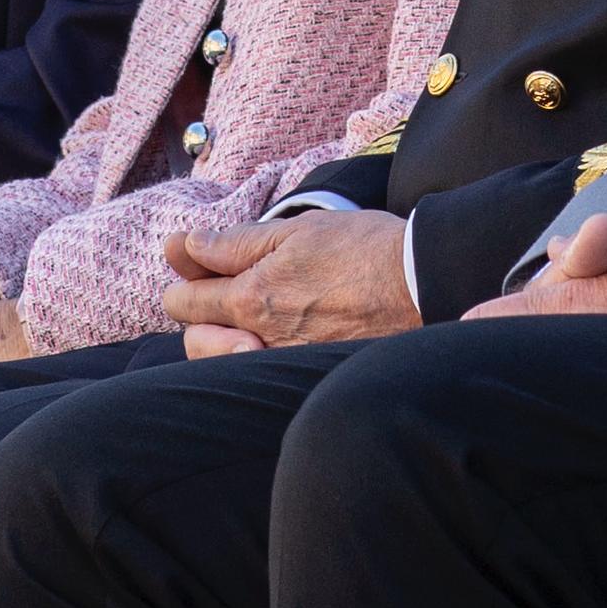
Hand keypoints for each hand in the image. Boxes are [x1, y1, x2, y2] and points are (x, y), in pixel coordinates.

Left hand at [155, 207, 422, 350]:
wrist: (423, 286)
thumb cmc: (365, 250)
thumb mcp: (298, 230)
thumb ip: (237, 242)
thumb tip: (189, 244)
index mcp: (252, 297)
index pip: (185, 301)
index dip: (183, 277)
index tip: (191, 261)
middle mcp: (263, 339)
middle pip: (195, 340)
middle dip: (196, 314)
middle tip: (216, 290)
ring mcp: (286, 364)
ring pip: (225, 365)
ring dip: (220, 342)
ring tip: (241, 320)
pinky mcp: (309, 377)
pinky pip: (261, 376)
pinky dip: (253, 359)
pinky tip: (269, 340)